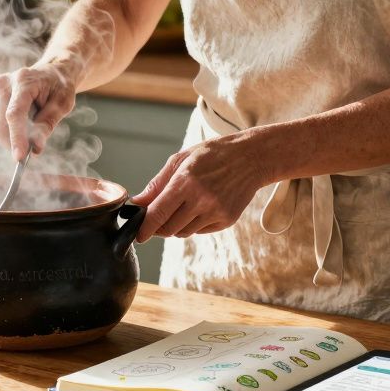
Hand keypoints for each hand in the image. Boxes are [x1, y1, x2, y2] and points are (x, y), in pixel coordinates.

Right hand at [0, 62, 78, 160]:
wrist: (51, 72)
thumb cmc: (59, 87)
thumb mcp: (62, 104)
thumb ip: (47, 124)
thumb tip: (36, 149)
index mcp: (23, 81)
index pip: (14, 113)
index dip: (16, 137)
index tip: (20, 158)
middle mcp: (4, 84)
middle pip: (1, 124)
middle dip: (15, 143)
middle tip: (32, 153)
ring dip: (13, 140)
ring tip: (33, 131)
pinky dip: (10, 135)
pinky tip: (25, 127)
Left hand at [129, 135, 272, 242]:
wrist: (251, 158)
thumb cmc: (212, 155)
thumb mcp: (181, 160)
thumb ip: (157, 184)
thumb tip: (138, 202)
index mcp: (186, 182)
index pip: (158, 214)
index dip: (145, 228)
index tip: (138, 235)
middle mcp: (201, 200)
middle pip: (169, 228)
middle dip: (158, 227)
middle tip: (157, 217)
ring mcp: (216, 212)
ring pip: (183, 232)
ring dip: (176, 225)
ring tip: (182, 206)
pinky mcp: (227, 221)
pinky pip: (200, 231)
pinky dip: (194, 224)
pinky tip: (200, 207)